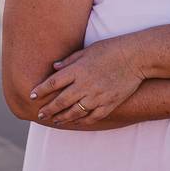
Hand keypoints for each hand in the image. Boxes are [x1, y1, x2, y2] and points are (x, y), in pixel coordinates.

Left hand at [29, 38, 144, 125]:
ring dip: (62, 117)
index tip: (32, 96)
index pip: (53, 83)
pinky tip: (76, 122)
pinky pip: (92, 117)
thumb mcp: (88, 50)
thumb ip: (70, 60)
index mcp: (78, 70)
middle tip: (40, 114)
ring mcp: (97, 96)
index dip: (40, 90)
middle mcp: (85, 85)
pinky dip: (82, 121)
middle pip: (60, 101)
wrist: (137, 57)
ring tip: (55, 120)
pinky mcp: (109, 103)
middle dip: (48, 109)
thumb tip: (54, 67)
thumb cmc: (112, 49)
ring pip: (74, 112)